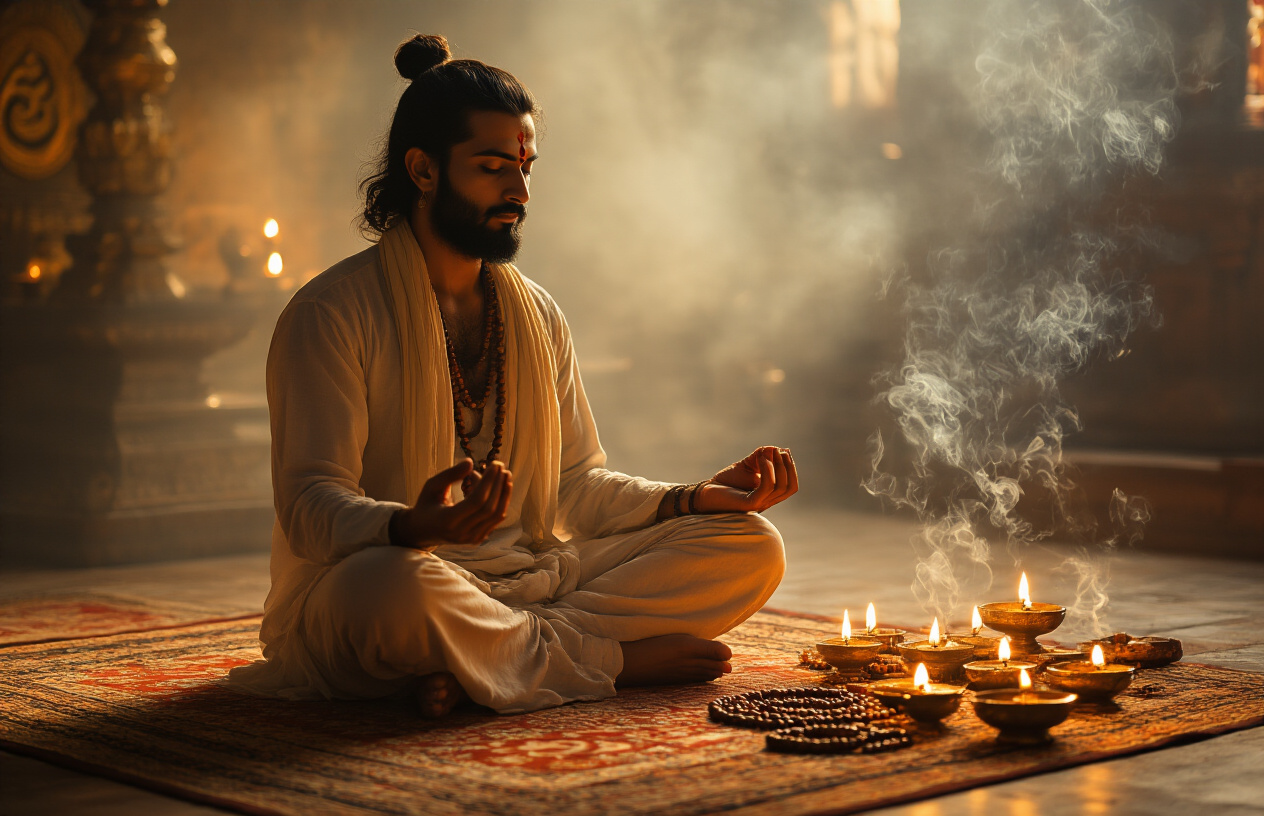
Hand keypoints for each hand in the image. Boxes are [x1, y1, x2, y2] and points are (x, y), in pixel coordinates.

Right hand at [392, 459, 512, 547]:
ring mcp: (471, 538)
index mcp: (447, 520)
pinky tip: (501, 486)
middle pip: (489, 508)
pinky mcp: (477, 539)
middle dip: (498, 485)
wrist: (422, 532)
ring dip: (504, 493)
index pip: (476, 501)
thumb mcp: (432, 486)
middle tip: (500, 465)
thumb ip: (450, 474)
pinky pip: (495, 520)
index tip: (495, 465)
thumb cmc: (426, 505)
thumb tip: (470, 462)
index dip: (488, 482)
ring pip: (496, 515)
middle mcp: (461, 533)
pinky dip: (501, 502)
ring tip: (505, 474)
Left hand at [696, 446, 797, 513]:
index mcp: (769, 495)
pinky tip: (761, 459)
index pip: (790, 486)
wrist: (704, 494)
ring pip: (780, 487)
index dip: (791, 468)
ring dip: (779, 466)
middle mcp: (766, 502)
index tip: (784, 451)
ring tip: (771, 452)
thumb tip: (775, 448)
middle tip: (780, 451)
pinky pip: (766, 487)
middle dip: (789, 467)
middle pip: (790, 487)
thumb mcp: (746, 466)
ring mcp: (758, 504)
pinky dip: (767, 471)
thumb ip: (760, 457)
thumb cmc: (725, 482)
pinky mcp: (748, 504)